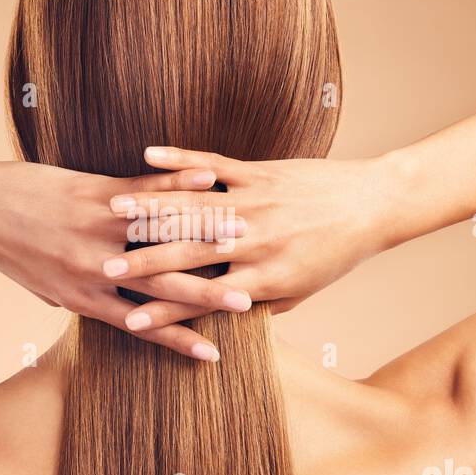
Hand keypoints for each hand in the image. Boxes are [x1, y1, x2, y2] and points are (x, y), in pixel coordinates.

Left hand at [0, 155, 252, 359]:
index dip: (178, 339)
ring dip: (205, 238)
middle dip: (207, 296)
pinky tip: (211, 180)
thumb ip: (79, 298)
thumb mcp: (42, 286)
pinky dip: (178, 185)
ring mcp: (95, 229)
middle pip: (161, 286)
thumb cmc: (7, 249)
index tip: (213, 356)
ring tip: (243, 238)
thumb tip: (110, 309)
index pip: (141, 325)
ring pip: (160, 237)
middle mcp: (93, 269)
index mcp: (82, 298)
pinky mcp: (92, 193)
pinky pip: (144, 192)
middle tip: (247, 305)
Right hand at [100, 146, 395, 328]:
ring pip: (193, 207)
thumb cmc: (335, 257)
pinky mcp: (260, 172)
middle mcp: (255, 242)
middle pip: (188, 254)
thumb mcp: (298, 291)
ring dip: (149, 208)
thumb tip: (219, 321)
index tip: (129, 319)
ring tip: (111, 210)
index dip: (162, 310)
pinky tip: (149, 153)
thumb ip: (258, 304)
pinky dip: (181, 159)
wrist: (373, 207)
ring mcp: (255, 204)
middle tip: (102, 269)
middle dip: (142, 262)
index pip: (200, 299)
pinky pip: (214, 164)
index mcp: (262, 280)